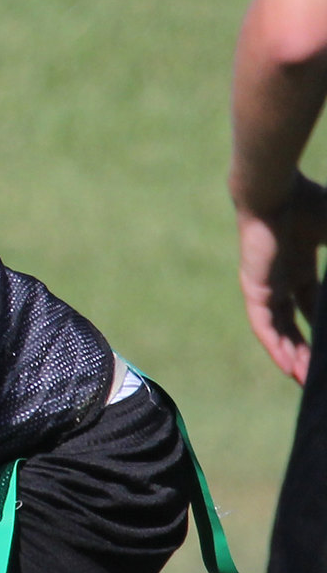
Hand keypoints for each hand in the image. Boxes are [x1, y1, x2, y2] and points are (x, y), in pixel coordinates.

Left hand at [236, 175, 326, 383]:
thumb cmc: (312, 203)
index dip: (322, 329)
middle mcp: (280, 280)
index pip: (311, 306)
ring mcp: (265, 286)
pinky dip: (276, 347)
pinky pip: (264, 326)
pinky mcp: (254, 288)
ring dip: (292, 356)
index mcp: (299, 266)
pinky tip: (289, 367)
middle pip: (293, 326)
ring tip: (306, 381)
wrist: (276, 191)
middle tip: (318, 377)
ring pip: (278, 331)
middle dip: (306, 351)